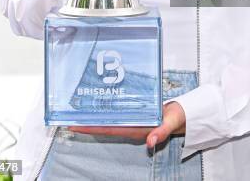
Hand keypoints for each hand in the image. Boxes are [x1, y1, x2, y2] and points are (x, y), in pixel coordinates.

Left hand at [68, 101, 185, 148]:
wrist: (181, 115)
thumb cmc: (175, 117)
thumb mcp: (171, 123)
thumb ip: (161, 132)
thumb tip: (150, 142)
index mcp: (136, 130)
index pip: (109, 130)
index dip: (91, 128)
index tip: (75, 126)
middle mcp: (131, 127)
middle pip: (105, 127)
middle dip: (87, 124)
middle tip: (69, 119)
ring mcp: (132, 122)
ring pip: (109, 122)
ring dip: (95, 119)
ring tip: (79, 113)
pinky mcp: (135, 116)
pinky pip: (117, 115)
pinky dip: (106, 112)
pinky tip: (99, 106)